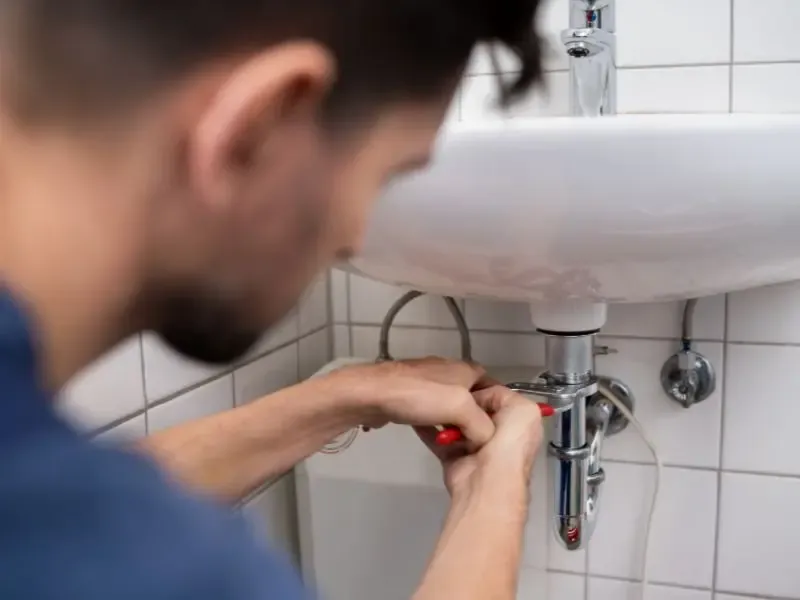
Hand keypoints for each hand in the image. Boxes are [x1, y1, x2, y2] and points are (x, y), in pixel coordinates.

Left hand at [317, 357, 495, 446]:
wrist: (371, 394)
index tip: (499, 433)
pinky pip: (430, 411)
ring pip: (450, 407)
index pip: (495, 388)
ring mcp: (427, 382)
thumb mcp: (461, 408)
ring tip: (455, 444)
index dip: (499, 410)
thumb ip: (481, 425)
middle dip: (475, 420)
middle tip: (476, 443)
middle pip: (473, 400)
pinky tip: (432, 437)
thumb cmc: (420, 396)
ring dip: (453, 425)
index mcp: (467, 368)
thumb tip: (486, 439)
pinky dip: (434, 424)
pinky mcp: (410, 394)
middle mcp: (450, 371)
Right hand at [416, 385, 544, 498]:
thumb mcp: (522, 409)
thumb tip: (479, 399)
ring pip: (457, 422)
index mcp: (518, 424)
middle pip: (476, 410)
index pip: (498, 398)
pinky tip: (420, 414)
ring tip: (435, 399)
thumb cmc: (509, 443)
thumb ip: (503, 395)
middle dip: (463, 401)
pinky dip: (428, 427)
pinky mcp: (453, 456)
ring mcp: (474, 447)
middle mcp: (498, 435)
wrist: (488, 481)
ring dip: (446, 413)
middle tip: (449, 392)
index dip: (483, 390)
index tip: (467, 383)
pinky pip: (439, 437)